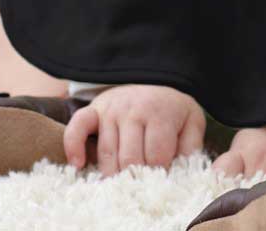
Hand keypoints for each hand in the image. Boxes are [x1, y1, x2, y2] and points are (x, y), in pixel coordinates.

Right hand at [63, 84, 205, 177]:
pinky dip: (74, 146)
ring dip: (112, 174)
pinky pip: (78, 127)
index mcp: (160, 113)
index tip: (162, 179)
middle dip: (136, 178)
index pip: (156, 156)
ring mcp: (112, 110)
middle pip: (130, 158)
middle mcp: (134, 109)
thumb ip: (191, 146)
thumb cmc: (172, 109)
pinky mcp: (94, 110)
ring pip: (107, 153)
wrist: (154, 78)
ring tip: (120, 186)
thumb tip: (184, 172)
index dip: (160, 173)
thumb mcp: (191, 121)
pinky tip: (78, 164)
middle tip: (140, 186)